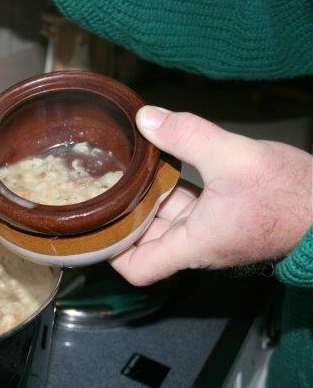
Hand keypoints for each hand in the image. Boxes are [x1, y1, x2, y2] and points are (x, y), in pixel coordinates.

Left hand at [111, 106, 312, 285]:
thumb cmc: (292, 196)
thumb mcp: (235, 156)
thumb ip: (187, 136)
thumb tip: (145, 118)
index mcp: (193, 244)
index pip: (137, 269)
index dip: (112, 254)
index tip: (95, 228)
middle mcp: (197, 245)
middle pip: (143, 242)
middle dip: (124, 217)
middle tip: (106, 188)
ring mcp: (210, 232)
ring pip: (164, 222)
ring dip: (147, 200)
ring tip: (128, 171)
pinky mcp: (222, 218)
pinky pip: (186, 209)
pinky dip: (171, 191)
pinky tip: (165, 165)